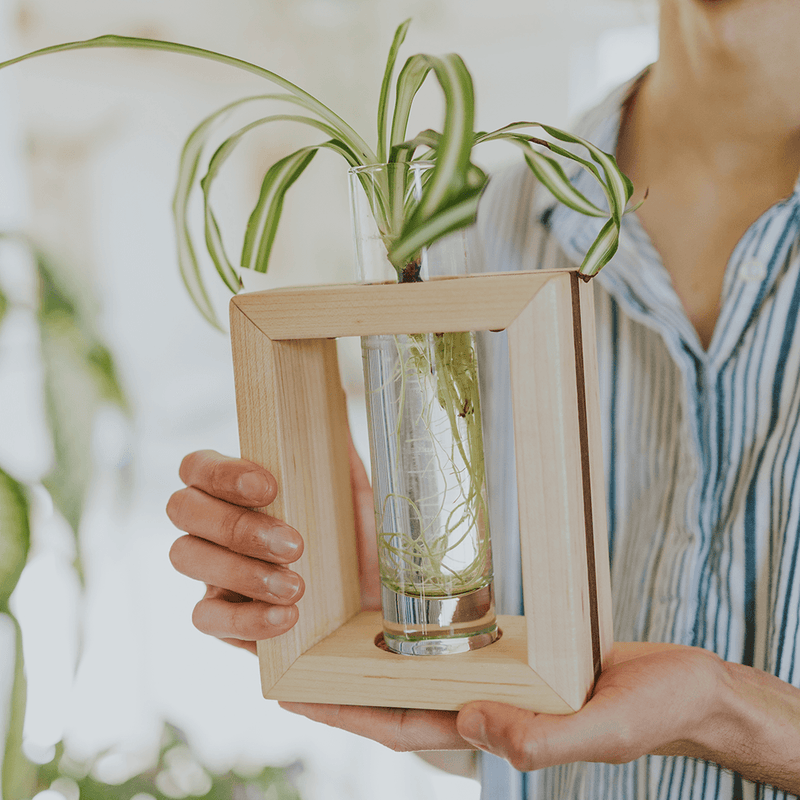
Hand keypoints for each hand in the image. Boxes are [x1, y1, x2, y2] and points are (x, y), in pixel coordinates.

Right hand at [166, 437, 379, 653]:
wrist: (376, 605)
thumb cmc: (357, 543)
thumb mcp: (357, 500)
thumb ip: (341, 456)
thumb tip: (337, 397)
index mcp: (237, 488)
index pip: (198, 466)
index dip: (222, 473)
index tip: (270, 487)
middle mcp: (213, 525)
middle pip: (182, 509)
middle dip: (236, 527)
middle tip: (295, 545)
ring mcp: (210, 571)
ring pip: (185, 558)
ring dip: (240, 572)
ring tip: (298, 586)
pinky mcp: (219, 619)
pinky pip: (206, 619)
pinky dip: (246, 620)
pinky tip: (287, 618)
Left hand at [281, 642, 727, 759]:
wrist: (680, 687)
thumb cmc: (647, 711)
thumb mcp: (598, 727)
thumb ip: (537, 735)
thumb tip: (470, 724)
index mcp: (490, 729)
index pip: (400, 726)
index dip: (344, 715)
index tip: (291, 698)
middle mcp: (481, 705)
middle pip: (393, 696)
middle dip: (339, 684)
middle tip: (289, 654)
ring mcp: (492, 679)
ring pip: (416, 669)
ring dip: (369, 655)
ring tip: (325, 627)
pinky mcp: (509, 654)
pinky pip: (451, 645)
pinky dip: (416, 634)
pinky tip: (396, 615)